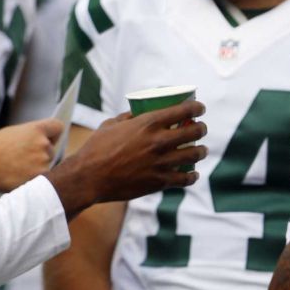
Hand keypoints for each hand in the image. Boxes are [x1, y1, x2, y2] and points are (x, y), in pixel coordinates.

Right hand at [0, 118, 63, 191]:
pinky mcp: (41, 176)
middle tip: (22, 158)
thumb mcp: (11, 133)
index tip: (49, 138)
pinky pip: (42, 176)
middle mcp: (43, 144)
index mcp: (36, 130)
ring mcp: (43, 161)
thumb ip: (31, 134)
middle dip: (40, 154)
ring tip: (18, 167)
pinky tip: (20, 175)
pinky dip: (33, 177)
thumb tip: (43, 138)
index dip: (52, 134)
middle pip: (51, 149)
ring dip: (37, 167)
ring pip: (46, 164)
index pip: (57, 127)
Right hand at [47, 101, 208, 216]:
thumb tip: (138, 112)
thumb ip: (129, 117)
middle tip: (201, 129)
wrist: (88, 177)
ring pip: (195, 154)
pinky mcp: (160, 181)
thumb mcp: (111, 125)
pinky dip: (192, 176)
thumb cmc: (96, 149)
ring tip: (201, 150)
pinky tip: (193, 174)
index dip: (197, 107)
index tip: (200, 108)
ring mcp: (161, 162)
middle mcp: (159, 141)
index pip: (183, 110)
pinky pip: (186, 179)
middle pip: (195, 131)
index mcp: (148, 123)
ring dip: (201, 151)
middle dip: (202, 128)